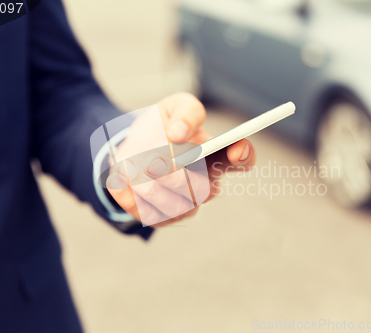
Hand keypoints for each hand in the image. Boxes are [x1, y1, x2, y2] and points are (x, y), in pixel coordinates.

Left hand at [106, 92, 255, 227]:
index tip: (237, 148)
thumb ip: (186, 113)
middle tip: (153, 162)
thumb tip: (179, 133)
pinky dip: (137, 200)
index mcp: (216, 155)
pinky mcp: (163, 217)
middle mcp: (207, 183)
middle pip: (205, 190)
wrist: (130, 146)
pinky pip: (154, 215)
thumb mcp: (174, 107)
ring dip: (154, 188)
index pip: (242, 160)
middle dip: (178, 177)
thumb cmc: (161, 127)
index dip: (245, 156)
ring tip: (133, 169)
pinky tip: (126, 184)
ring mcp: (187, 203)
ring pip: (180, 206)